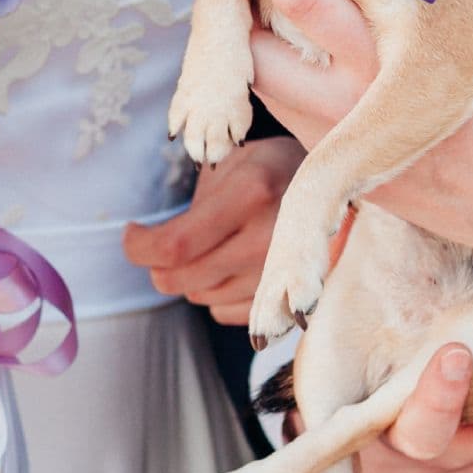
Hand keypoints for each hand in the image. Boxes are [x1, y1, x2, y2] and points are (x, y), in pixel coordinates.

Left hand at [122, 138, 301, 323]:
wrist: (340, 193)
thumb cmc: (276, 169)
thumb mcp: (236, 160)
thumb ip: (197, 197)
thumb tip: (150, 239)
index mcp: (252, 193)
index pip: (175, 245)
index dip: (139, 247)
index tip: (132, 235)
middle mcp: (268, 240)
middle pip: (181, 279)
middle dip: (157, 264)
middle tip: (157, 243)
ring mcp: (281, 277)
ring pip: (200, 296)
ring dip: (190, 276)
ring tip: (207, 245)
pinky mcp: (287, 302)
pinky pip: (223, 311)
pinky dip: (215, 291)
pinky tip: (230, 263)